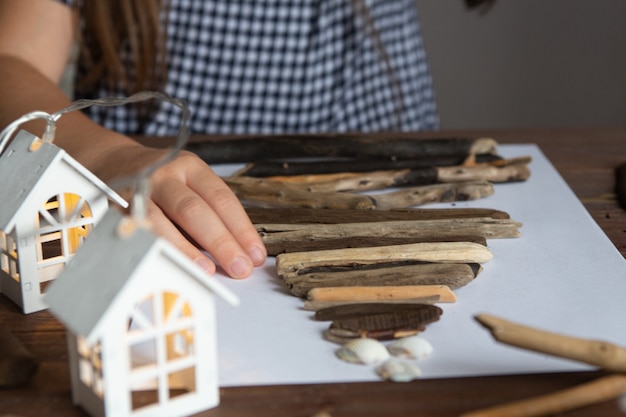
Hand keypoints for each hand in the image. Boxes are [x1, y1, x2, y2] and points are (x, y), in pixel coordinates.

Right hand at [107, 144, 266, 278]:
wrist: (115, 163)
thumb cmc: (164, 184)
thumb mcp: (191, 186)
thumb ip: (212, 216)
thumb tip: (238, 254)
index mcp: (191, 168)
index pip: (222, 199)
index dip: (241, 229)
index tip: (254, 255)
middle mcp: (164, 176)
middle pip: (195, 210)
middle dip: (221, 243)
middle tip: (239, 268)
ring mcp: (137, 191)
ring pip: (161, 222)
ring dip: (186, 250)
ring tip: (206, 270)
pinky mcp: (115, 208)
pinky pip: (136, 232)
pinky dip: (154, 250)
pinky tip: (168, 265)